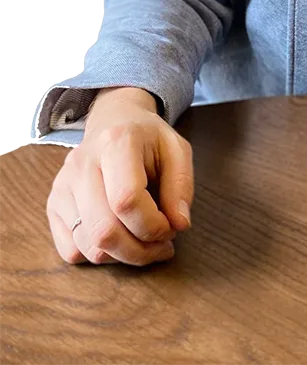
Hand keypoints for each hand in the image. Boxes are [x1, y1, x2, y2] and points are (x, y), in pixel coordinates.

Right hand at [46, 96, 193, 266]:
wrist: (113, 122)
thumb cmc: (149, 140)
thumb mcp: (177, 151)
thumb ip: (181, 186)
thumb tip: (179, 225)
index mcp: (116, 142)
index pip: (126, 199)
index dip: (153, 225)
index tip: (172, 228)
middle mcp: (82, 163)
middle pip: (103, 230)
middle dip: (140, 250)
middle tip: (163, 245)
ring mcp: (63, 185)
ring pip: (88, 246)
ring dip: (123, 256)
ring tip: (145, 242)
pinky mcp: (53, 205)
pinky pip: (71, 251)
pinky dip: (100, 255)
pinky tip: (120, 238)